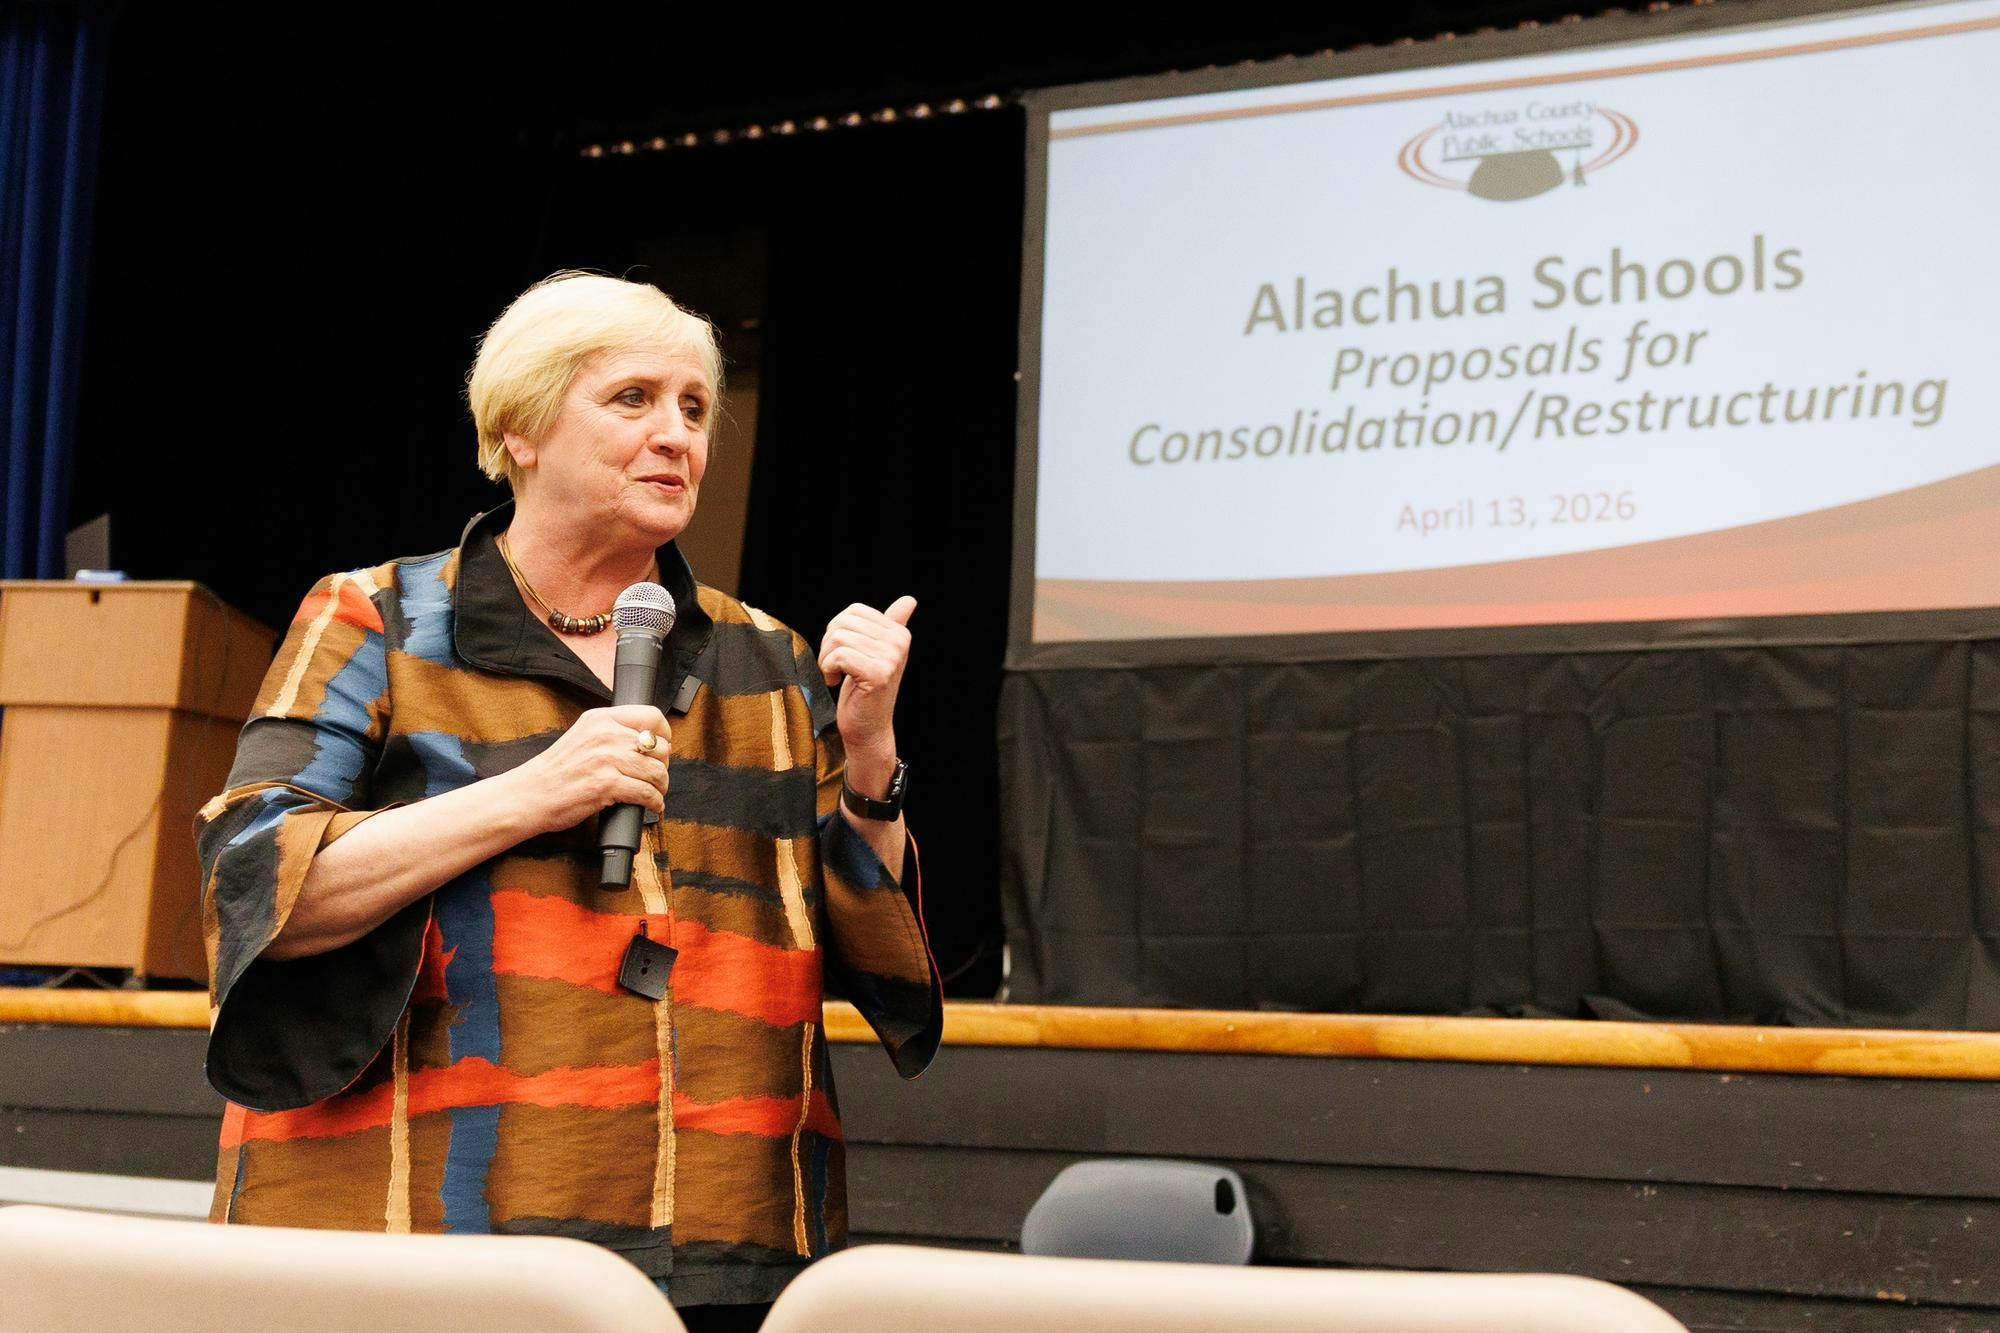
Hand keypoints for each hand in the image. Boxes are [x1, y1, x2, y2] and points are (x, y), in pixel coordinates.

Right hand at [502, 705, 670, 834]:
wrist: (529, 795)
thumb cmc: (556, 771)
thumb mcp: (583, 736)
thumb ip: (611, 733)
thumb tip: (647, 741)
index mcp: (600, 719)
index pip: (651, 716)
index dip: (665, 734)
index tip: (664, 747)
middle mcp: (605, 735)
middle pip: (659, 747)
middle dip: (663, 765)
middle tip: (656, 777)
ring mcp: (606, 759)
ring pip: (657, 771)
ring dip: (662, 786)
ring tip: (656, 793)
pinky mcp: (607, 785)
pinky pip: (647, 793)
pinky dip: (655, 802)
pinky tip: (652, 805)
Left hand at [819, 596, 914, 771]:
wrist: (867, 728)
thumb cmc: (865, 690)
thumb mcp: (877, 653)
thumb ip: (892, 625)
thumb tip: (910, 600)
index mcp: (899, 633)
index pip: (854, 611)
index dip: (838, 631)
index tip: (843, 655)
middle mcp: (899, 643)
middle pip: (843, 623)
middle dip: (829, 645)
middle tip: (836, 667)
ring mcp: (890, 658)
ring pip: (838, 638)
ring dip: (826, 659)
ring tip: (836, 675)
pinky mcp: (878, 674)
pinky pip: (839, 656)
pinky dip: (828, 669)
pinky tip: (835, 682)